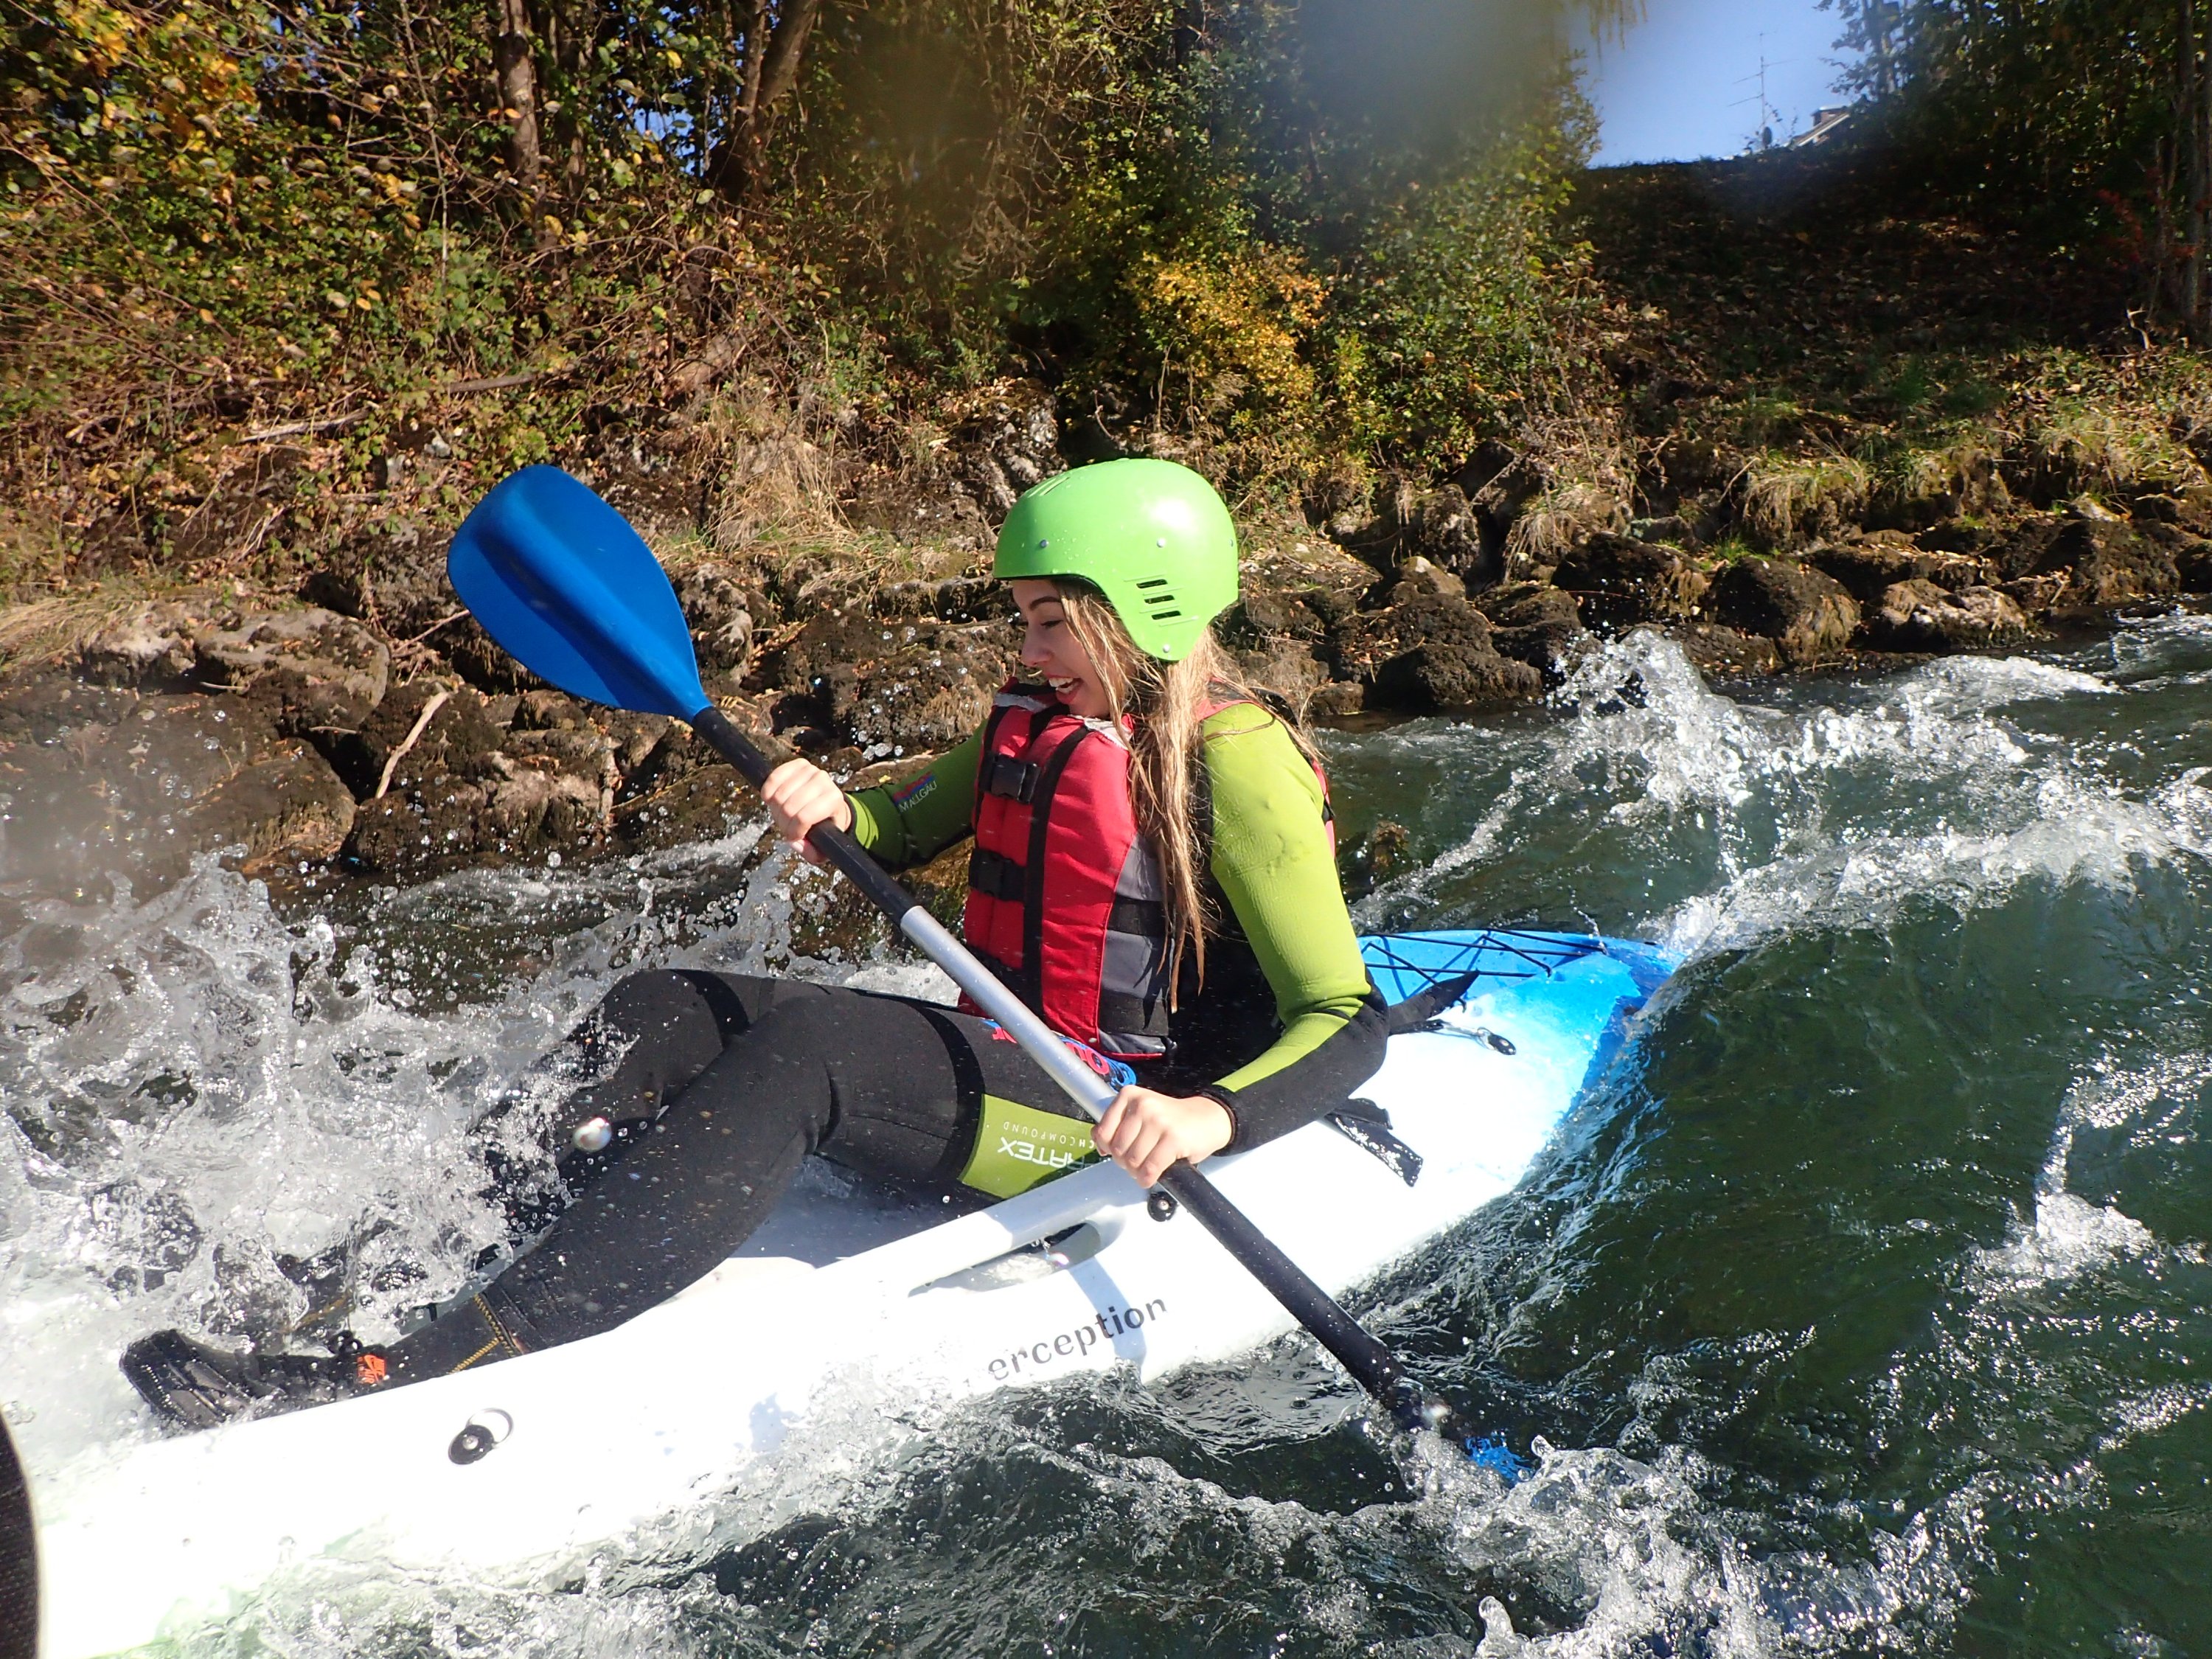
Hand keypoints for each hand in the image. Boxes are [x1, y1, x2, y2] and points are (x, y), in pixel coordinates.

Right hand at [759, 757, 852, 863]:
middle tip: (787, 827)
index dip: (793, 832)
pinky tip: (773, 800)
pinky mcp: (798, 764)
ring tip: (783, 815)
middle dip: (783, 823)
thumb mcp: (824, 845)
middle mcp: (824, 781)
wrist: (829, 802)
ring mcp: (811, 770)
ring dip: (775, 810)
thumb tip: (795, 843)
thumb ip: (811, 852)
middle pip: (788, 807)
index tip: (794, 837)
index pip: (803, 818)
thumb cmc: (825, 824)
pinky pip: (773, 779)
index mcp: (834, 800)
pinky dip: (768, 792)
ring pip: (779, 795)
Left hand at [1093, 1087, 1232, 1188]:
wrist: (1207, 1118)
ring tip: (1146, 1168)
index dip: (1108, 1149)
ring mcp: (1159, 1121)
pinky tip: (1151, 1177)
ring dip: (1137, 1172)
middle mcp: (1143, 1105)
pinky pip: (1150, 1168)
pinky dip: (1148, 1178)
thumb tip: (1097, 1141)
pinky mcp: (1173, 1138)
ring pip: (1133, 1161)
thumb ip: (1117, 1123)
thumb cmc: (1171, 1119)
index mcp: (1129, 1095)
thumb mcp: (1141, 1114)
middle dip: (1125, 1162)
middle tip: (1138, 1161)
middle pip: (1117, 1149)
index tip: (1120, 1151)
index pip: (1103, 1132)